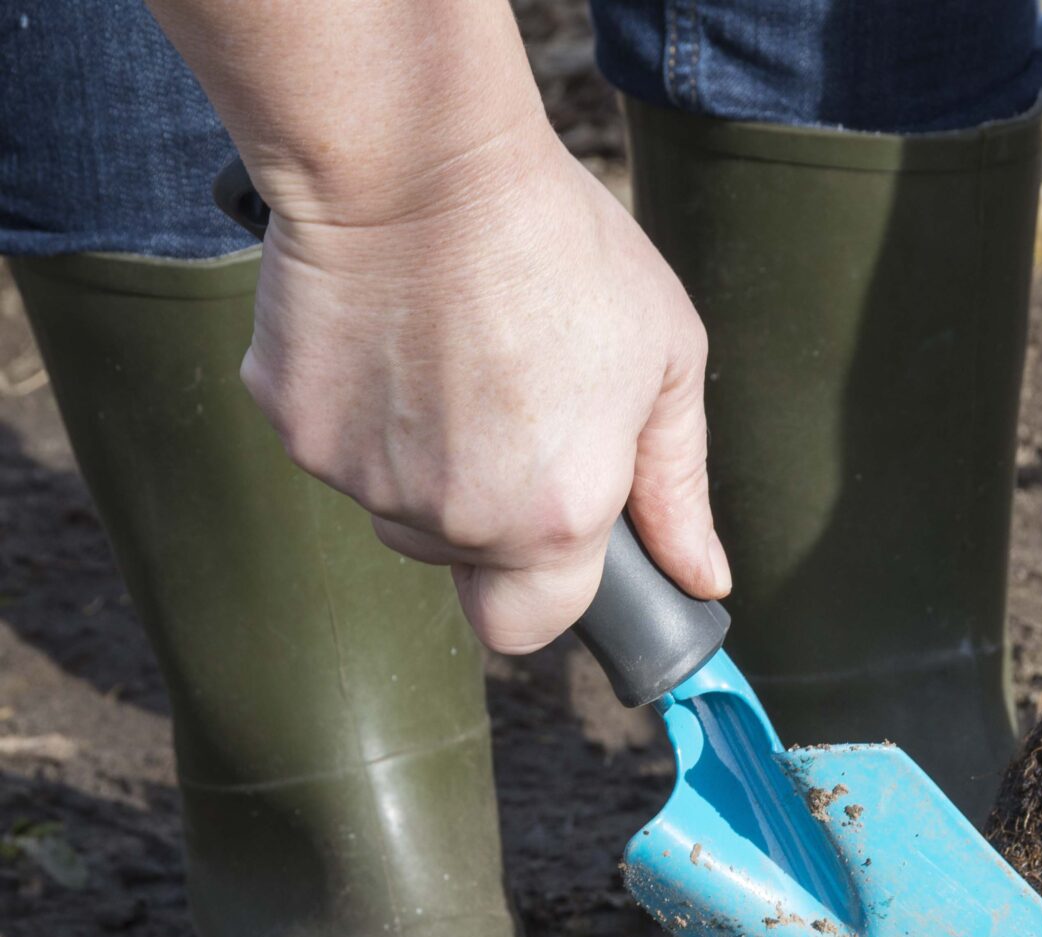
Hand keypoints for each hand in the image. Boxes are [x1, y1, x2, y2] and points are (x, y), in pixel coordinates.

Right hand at [240, 124, 728, 651]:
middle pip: (458, 560)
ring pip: (393, 502)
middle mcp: (452, 517)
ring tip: (451, 351)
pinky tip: (391, 328)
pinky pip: (332, 442)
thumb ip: (678, 487)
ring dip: (421, 459)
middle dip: (484, 514)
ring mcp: (361, 476)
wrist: (418, 157)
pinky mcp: (291, 422)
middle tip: (506, 405)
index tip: (559, 535)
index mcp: (554, 518)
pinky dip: (358, 403)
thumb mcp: (664, 360)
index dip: (547, 587)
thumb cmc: (560, 247)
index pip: (528, 626)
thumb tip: (702, 579)